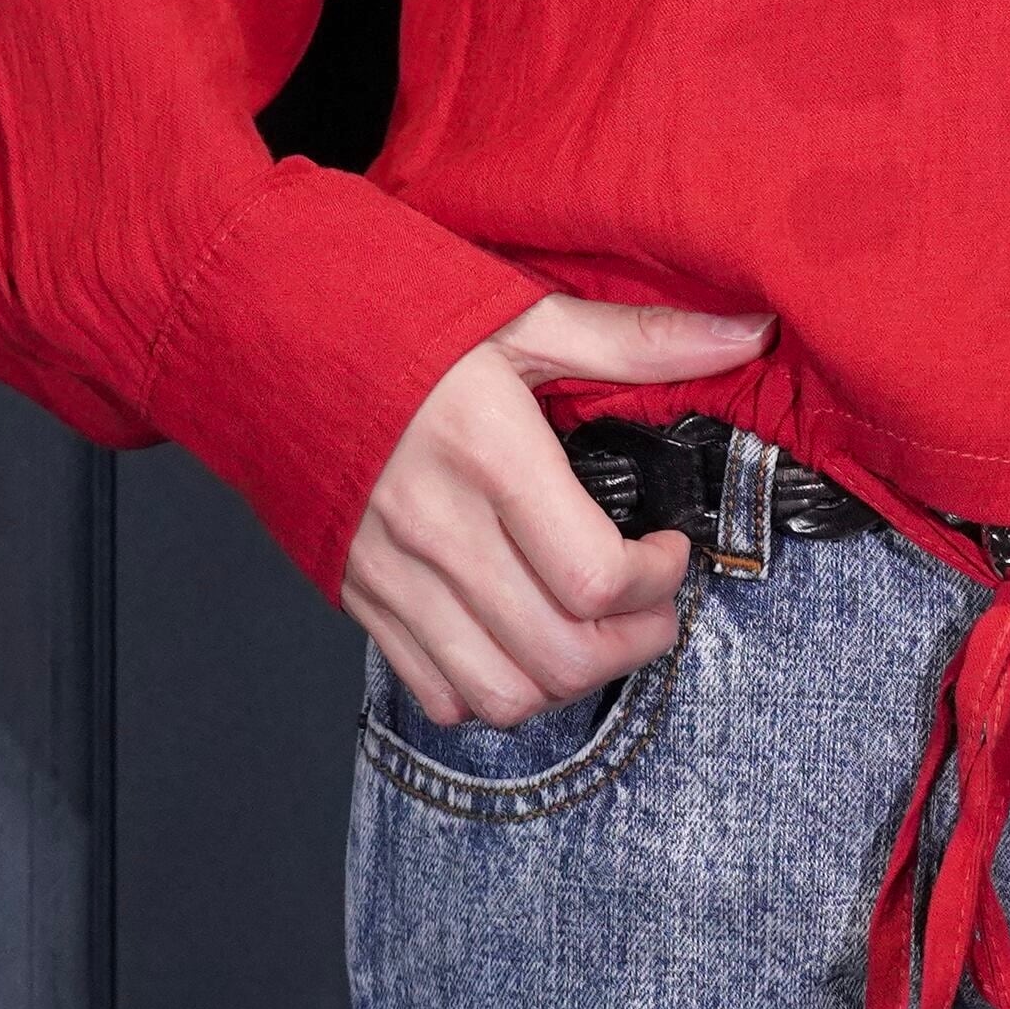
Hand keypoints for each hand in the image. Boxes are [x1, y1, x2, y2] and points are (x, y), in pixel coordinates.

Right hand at [341, 293, 769, 728]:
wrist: (262, 329)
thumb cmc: (395, 316)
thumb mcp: (523, 314)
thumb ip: (639, 341)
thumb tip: (748, 333)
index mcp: (487, 454)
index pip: (595, 578)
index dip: (658, 582)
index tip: (669, 549)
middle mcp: (435, 529)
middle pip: (560, 654)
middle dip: (634, 644)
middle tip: (653, 607)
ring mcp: (389, 574)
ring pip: (502, 694)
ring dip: (568, 679)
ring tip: (592, 630)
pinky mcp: (357, 598)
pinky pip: (436, 693)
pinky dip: (491, 688)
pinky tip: (517, 636)